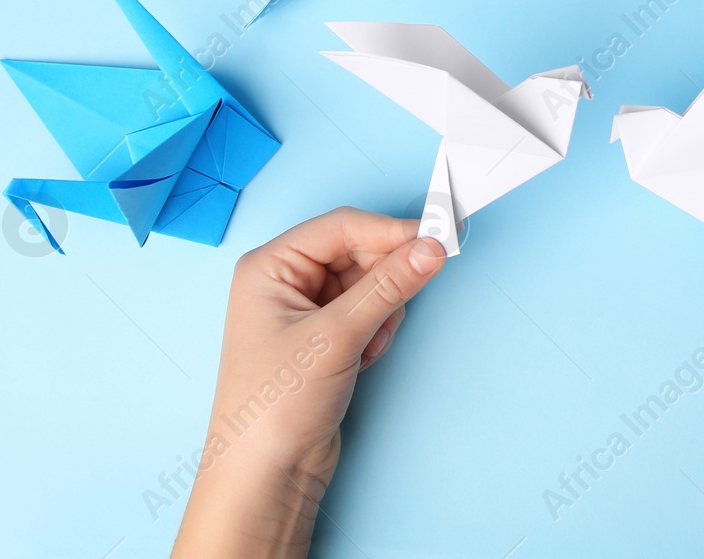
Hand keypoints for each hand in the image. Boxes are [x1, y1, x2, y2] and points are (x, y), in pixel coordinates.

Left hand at [172, 207, 445, 558]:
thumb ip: (388, 287)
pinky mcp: (325, 338)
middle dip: (384, 280)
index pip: (342, 227)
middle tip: (404, 300)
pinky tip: (363, 360)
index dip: (391, 231)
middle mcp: (285, 281)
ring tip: (366, 347)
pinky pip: (369, 312)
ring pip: (369, 283)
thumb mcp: (336, 338)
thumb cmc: (274, 407)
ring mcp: (306, 311)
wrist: (265, 476)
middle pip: (358, 252)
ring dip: (381, 311)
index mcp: (270, 266)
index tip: (438, 238)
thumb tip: (431, 248)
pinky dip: (377, 332)